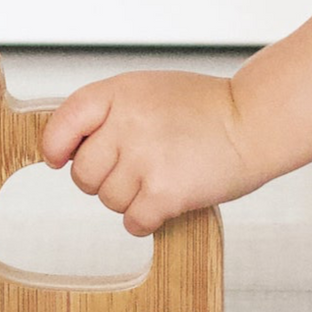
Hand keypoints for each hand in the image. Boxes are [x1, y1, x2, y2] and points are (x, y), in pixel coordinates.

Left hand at [40, 70, 264, 236]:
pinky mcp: (164, 192)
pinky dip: (146, 220)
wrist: (256, 121)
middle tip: (136, 169)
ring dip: (131, 199)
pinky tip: (166, 202)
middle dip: (103, 179)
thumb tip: (69, 148)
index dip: (56, 147)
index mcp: (118, 94)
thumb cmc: (208, 108)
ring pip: (108, 200)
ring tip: (162, 178)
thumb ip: (109, 112)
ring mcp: (144, 160)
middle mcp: (126, 125)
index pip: (62, 124)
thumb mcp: (149, 91)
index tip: (59, 158)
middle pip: (83, 174)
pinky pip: (133, 221)